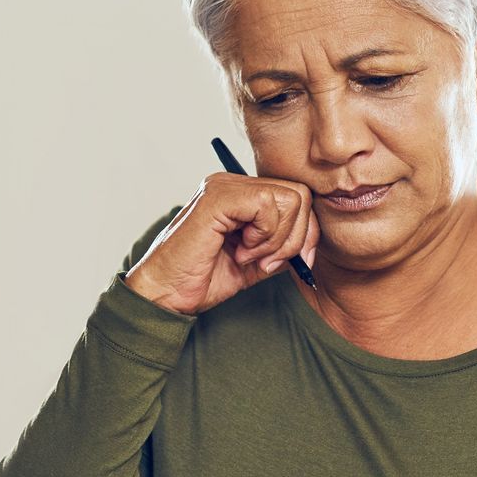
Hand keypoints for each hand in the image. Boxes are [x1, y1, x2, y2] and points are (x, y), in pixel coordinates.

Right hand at [125, 173, 317, 315]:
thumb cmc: (200, 280)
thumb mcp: (254, 263)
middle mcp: (231, 183)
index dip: (305, 232)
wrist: (165, 294)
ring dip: (278, 239)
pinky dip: (264, 235)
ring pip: (290, 198)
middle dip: (296, 237)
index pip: (296, 197)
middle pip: (300, 195)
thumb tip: (311, 244)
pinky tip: (241, 250)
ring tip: (248, 256)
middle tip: (266, 262)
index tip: (294, 262)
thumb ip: (281, 248)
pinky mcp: (218, 197)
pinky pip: (268, 204)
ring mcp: (224, 186)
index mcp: (239, 195)